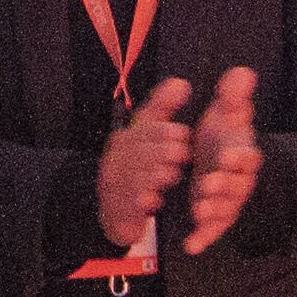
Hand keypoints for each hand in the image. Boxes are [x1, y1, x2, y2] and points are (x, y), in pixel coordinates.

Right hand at [97, 77, 199, 253]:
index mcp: (125, 140)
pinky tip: (157, 199)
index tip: (183, 134)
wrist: (117, 213)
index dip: (162, 130)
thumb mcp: (148, 137)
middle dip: (161, 151)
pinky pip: (127, 202)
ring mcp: (112, 184)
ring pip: (133, 176)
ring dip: (154, 174)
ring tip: (173, 174)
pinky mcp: (115, 209)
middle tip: (182, 153)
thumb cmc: (139, 170)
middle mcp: (115, 159)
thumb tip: (181, 83)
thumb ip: (164, 109)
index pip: (140, 129)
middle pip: (137, 151)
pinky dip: (142, 200)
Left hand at [178, 66, 262, 254]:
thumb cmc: (222, 134)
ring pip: (226, 211)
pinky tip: (190, 246)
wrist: (217, 158)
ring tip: (198, 210)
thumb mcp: (226, 112)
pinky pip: (212, 231)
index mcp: (242, 154)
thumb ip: (233, 95)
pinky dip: (203, 239)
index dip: (239, 157)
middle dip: (224, 187)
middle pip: (237, 187)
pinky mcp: (213, 217)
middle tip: (207, 184)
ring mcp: (226, 201)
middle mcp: (238, 180)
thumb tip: (242, 73)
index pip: (247, 156)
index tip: (228, 155)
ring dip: (214, 212)